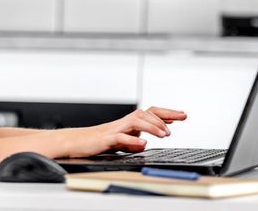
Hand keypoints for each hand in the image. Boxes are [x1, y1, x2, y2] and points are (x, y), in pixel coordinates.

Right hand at [64, 107, 186, 157]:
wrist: (75, 142)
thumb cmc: (96, 141)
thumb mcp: (120, 141)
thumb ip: (133, 139)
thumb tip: (146, 142)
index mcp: (128, 123)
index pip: (150, 113)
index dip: (167, 113)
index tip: (182, 115)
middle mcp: (123, 123)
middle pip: (146, 112)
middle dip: (165, 115)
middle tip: (179, 122)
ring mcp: (114, 129)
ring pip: (136, 121)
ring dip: (152, 126)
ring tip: (165, 134)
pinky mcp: (105, 139)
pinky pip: (120, 137)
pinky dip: (133, 141)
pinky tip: (143, 144)